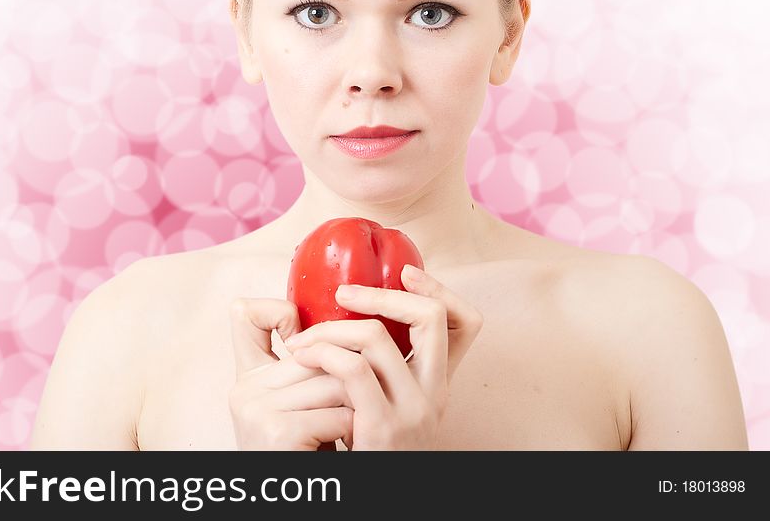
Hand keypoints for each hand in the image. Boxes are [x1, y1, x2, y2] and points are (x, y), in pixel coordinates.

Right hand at [228, 296, 353, 449]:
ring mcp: (256, 410)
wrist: (295, 497)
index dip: (277, 312)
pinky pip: (338, 413)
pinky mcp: (275, 431)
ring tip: (354, 426)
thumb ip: (307, 369)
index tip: (303, 339)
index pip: (245, 314)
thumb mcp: (301, 406)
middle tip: (356, 404)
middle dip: (347, 378)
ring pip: (334, 381)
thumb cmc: (308, 453)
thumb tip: (344, 328)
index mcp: (247, 377)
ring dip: (357, 405)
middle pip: (318, 355)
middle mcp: (243, 389)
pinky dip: (354, 430)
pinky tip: (346, 445)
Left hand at [283, 265, 482, 449]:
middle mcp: (435, 394)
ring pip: (376, 337)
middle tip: (343, 294)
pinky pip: (351, 369)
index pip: (466, 323)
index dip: (441, 288)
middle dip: (381, 294)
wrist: (370, 502)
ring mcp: (412, 410)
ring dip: (331, 327)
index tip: (406, 273)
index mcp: (438, 384)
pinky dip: (322, 352)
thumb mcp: (386, 406)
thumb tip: (352, 317)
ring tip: (304, 338)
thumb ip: (381, 369)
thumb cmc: (364, 450)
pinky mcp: (382, 427)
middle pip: (429, 317)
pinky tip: (303, 357)